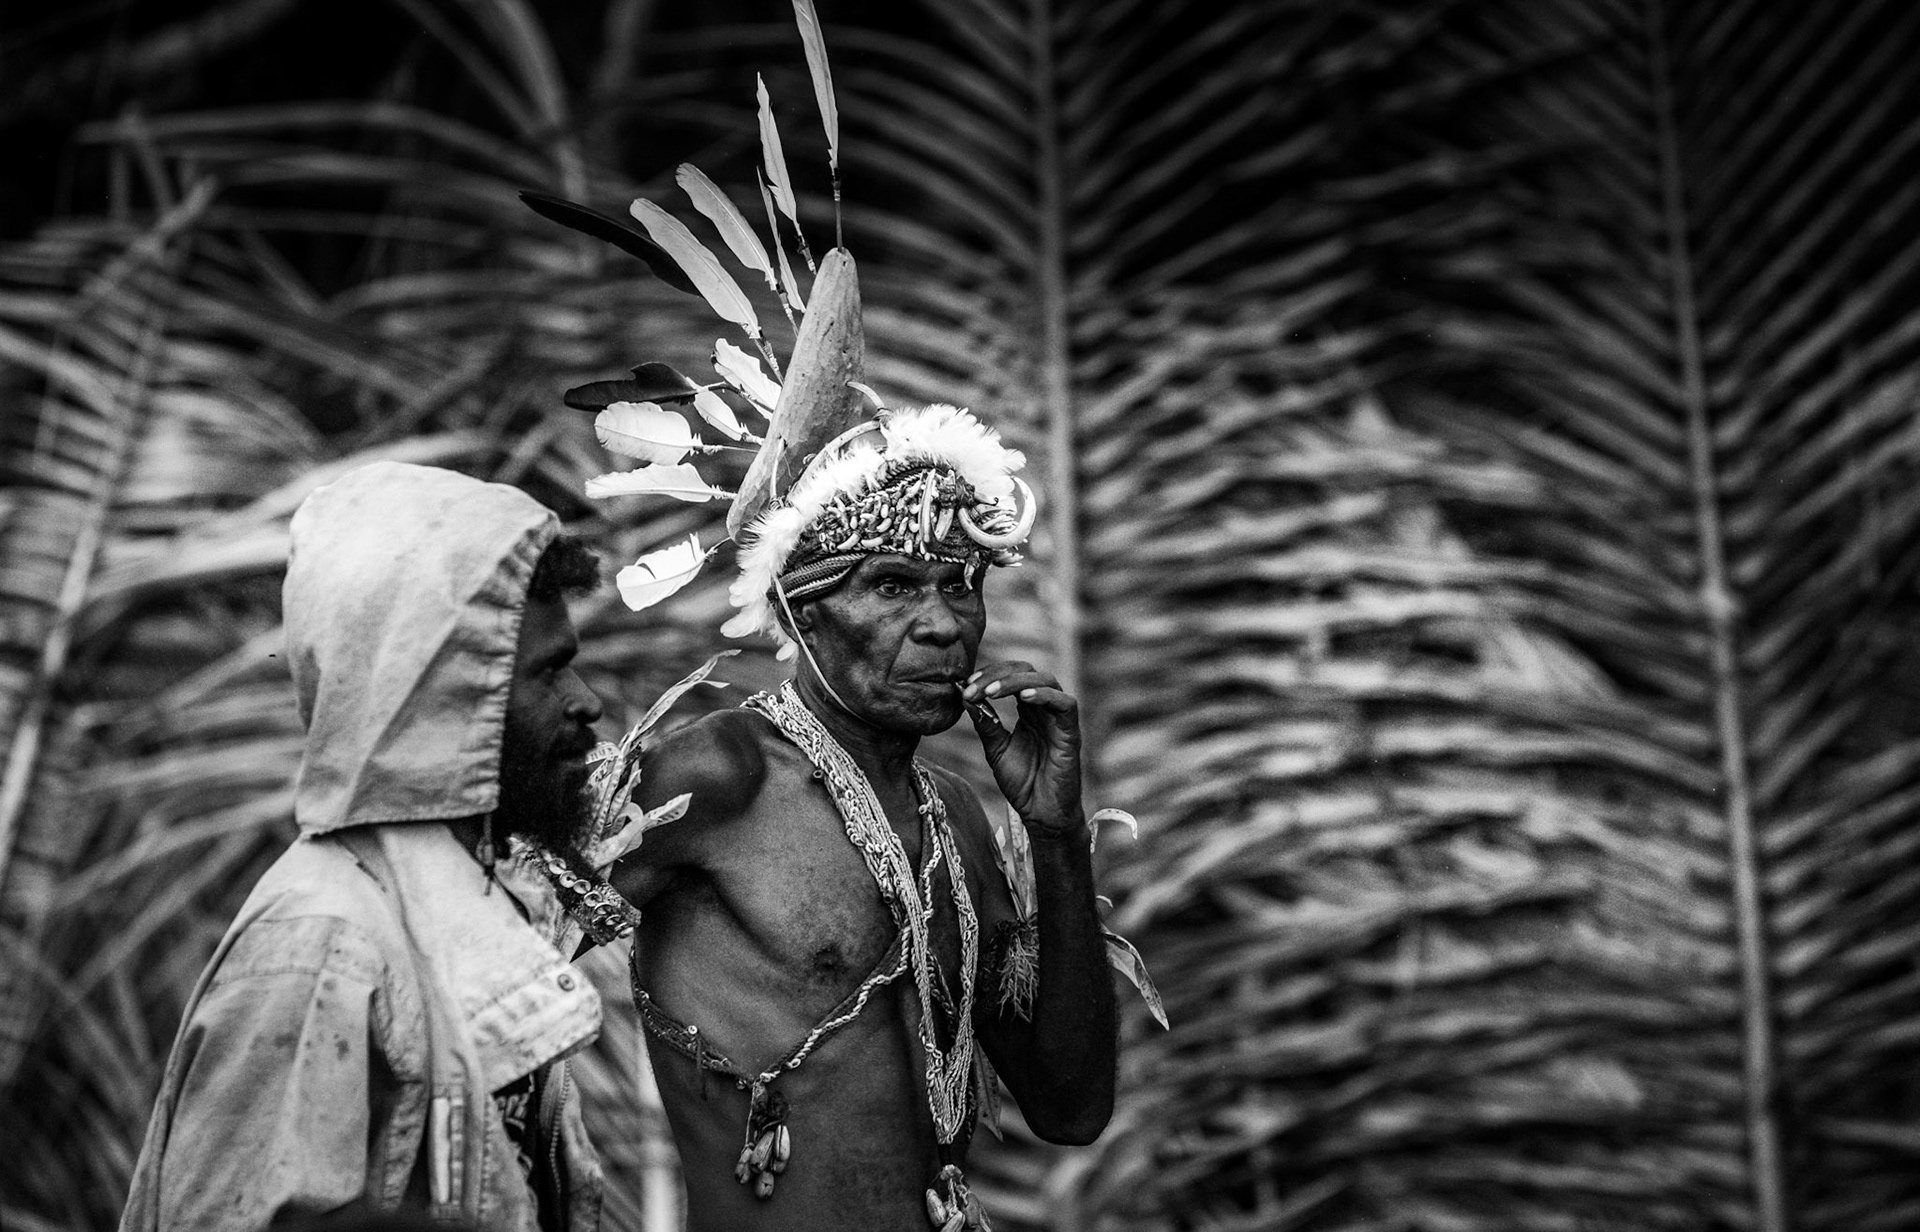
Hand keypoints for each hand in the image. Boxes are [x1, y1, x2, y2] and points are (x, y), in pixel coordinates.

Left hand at [961, 660, 1082, 835]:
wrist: (1041, 813)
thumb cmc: (1022, 783)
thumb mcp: (996, 750)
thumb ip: (986, 723)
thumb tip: (965, 697)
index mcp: (1028, 711)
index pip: (1012, 676)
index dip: (989, 675)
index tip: (964, 685)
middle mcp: (1045, 709)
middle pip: (1028, 671)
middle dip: (998, 674)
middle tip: (973, 687)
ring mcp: (1059, 719)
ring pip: (1046, 681)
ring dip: (1016, 682)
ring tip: (992, 692)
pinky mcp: (1071, 733)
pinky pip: (1066, 704)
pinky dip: (1045, 696)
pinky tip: (1023, 699)